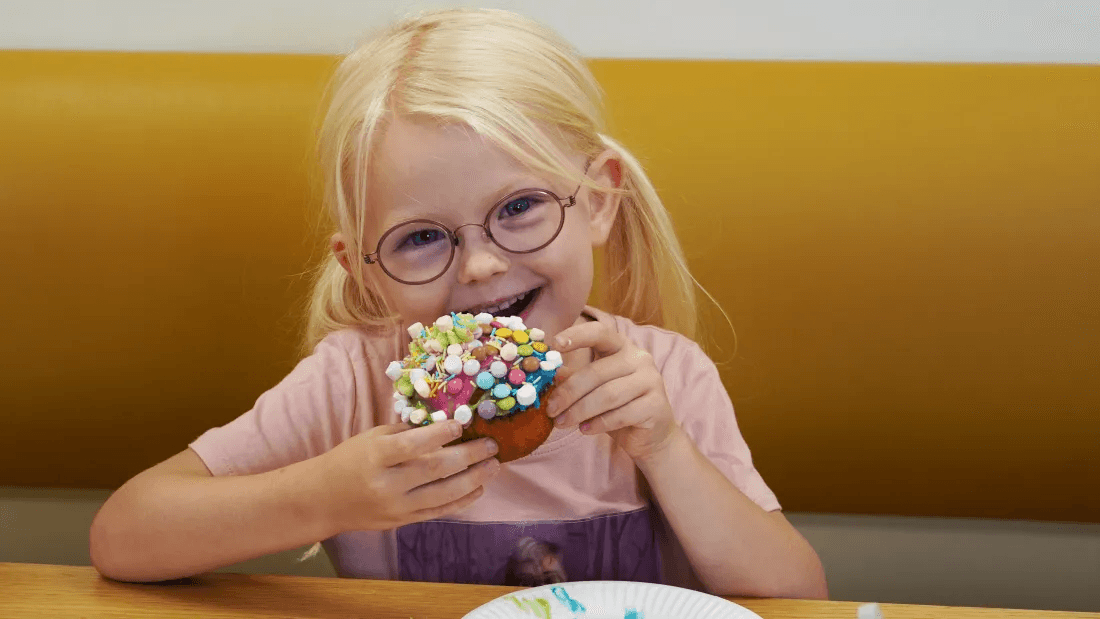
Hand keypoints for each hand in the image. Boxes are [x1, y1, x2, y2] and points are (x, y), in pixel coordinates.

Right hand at [319, 420, 499, 532]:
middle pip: (434, 470)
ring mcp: (396, 507)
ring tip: (493, 466)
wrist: (325, 499)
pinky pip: (439, 511)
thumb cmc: (351, 459)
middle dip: (468, 456)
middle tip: (491, 445)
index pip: (411, 446)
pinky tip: (479, 488)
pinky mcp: (403, 521)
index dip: (438, 435)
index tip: (461, 425)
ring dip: (473, 479)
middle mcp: (386, 484)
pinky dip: (462, 501)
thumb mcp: (372, 437)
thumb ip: (406, 433)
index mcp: (375, 456)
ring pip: (442, 494)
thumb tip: (446, 425)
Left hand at [546, 321, 679, 461]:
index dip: (577, 336)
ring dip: (579, 411)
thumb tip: (550, 373)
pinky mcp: (656, 406)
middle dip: (569, 393)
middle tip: (550, 410)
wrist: (652, 435)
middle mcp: (639, 359)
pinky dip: (598, 424)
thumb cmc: (618, 407)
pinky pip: (621, 414)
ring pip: (607, 395)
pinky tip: (585, 430)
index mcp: (622, 347)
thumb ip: (575, 378)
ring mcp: (651, 381)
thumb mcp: (593, 390)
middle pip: (597, 372)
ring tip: (562, 423)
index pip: (600, 333)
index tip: (555, 344)